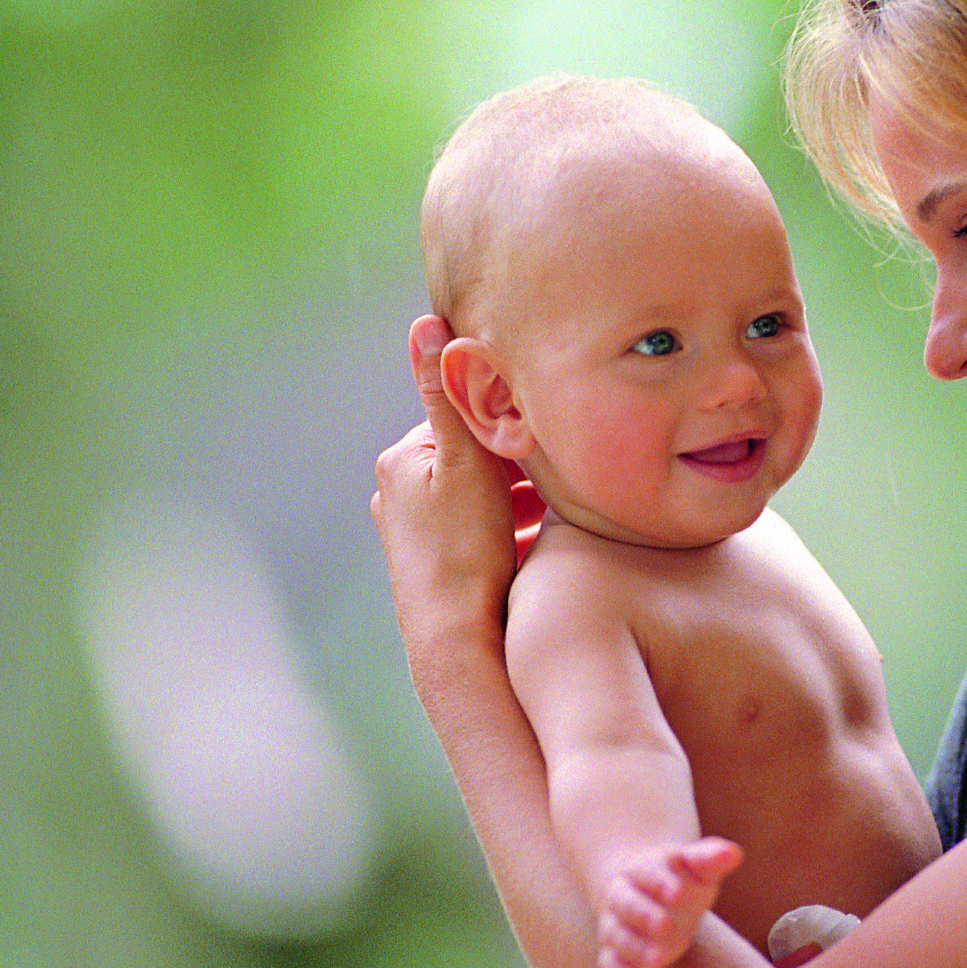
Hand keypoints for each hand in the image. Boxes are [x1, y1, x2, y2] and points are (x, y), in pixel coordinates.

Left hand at [372, 316, 545, 649]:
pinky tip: (548, 546)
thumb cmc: (465, 552)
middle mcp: (399, 497)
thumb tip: (427, 321)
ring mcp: (417, 537)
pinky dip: (514, 534)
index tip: (552, 429)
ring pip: (484, 500)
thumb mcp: (468, 462)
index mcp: (402, 461)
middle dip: (518, 464)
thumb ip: (451, 393)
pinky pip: (484, 536)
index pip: (468, 419)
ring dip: (521, 502)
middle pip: (477, 461)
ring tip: (567, 510)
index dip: (512, 423)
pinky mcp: (439, 570)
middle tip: (567, 469)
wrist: (456, 645)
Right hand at [596, 837, 743, 967]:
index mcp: (642, 869)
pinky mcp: (616, 953)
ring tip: (658, 960)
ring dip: (635, 949)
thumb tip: (734, 853)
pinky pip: (611, 965)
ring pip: (618, 936)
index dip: (661, 883)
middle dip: (644, 915)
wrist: (644, 892)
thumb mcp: (695, 866)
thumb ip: (710, 859)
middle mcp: (622, 896)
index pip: (648, 873)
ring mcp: (616, 925)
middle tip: (665, 925)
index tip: (679, 892)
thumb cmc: (678, 879)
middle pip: (626, 904)